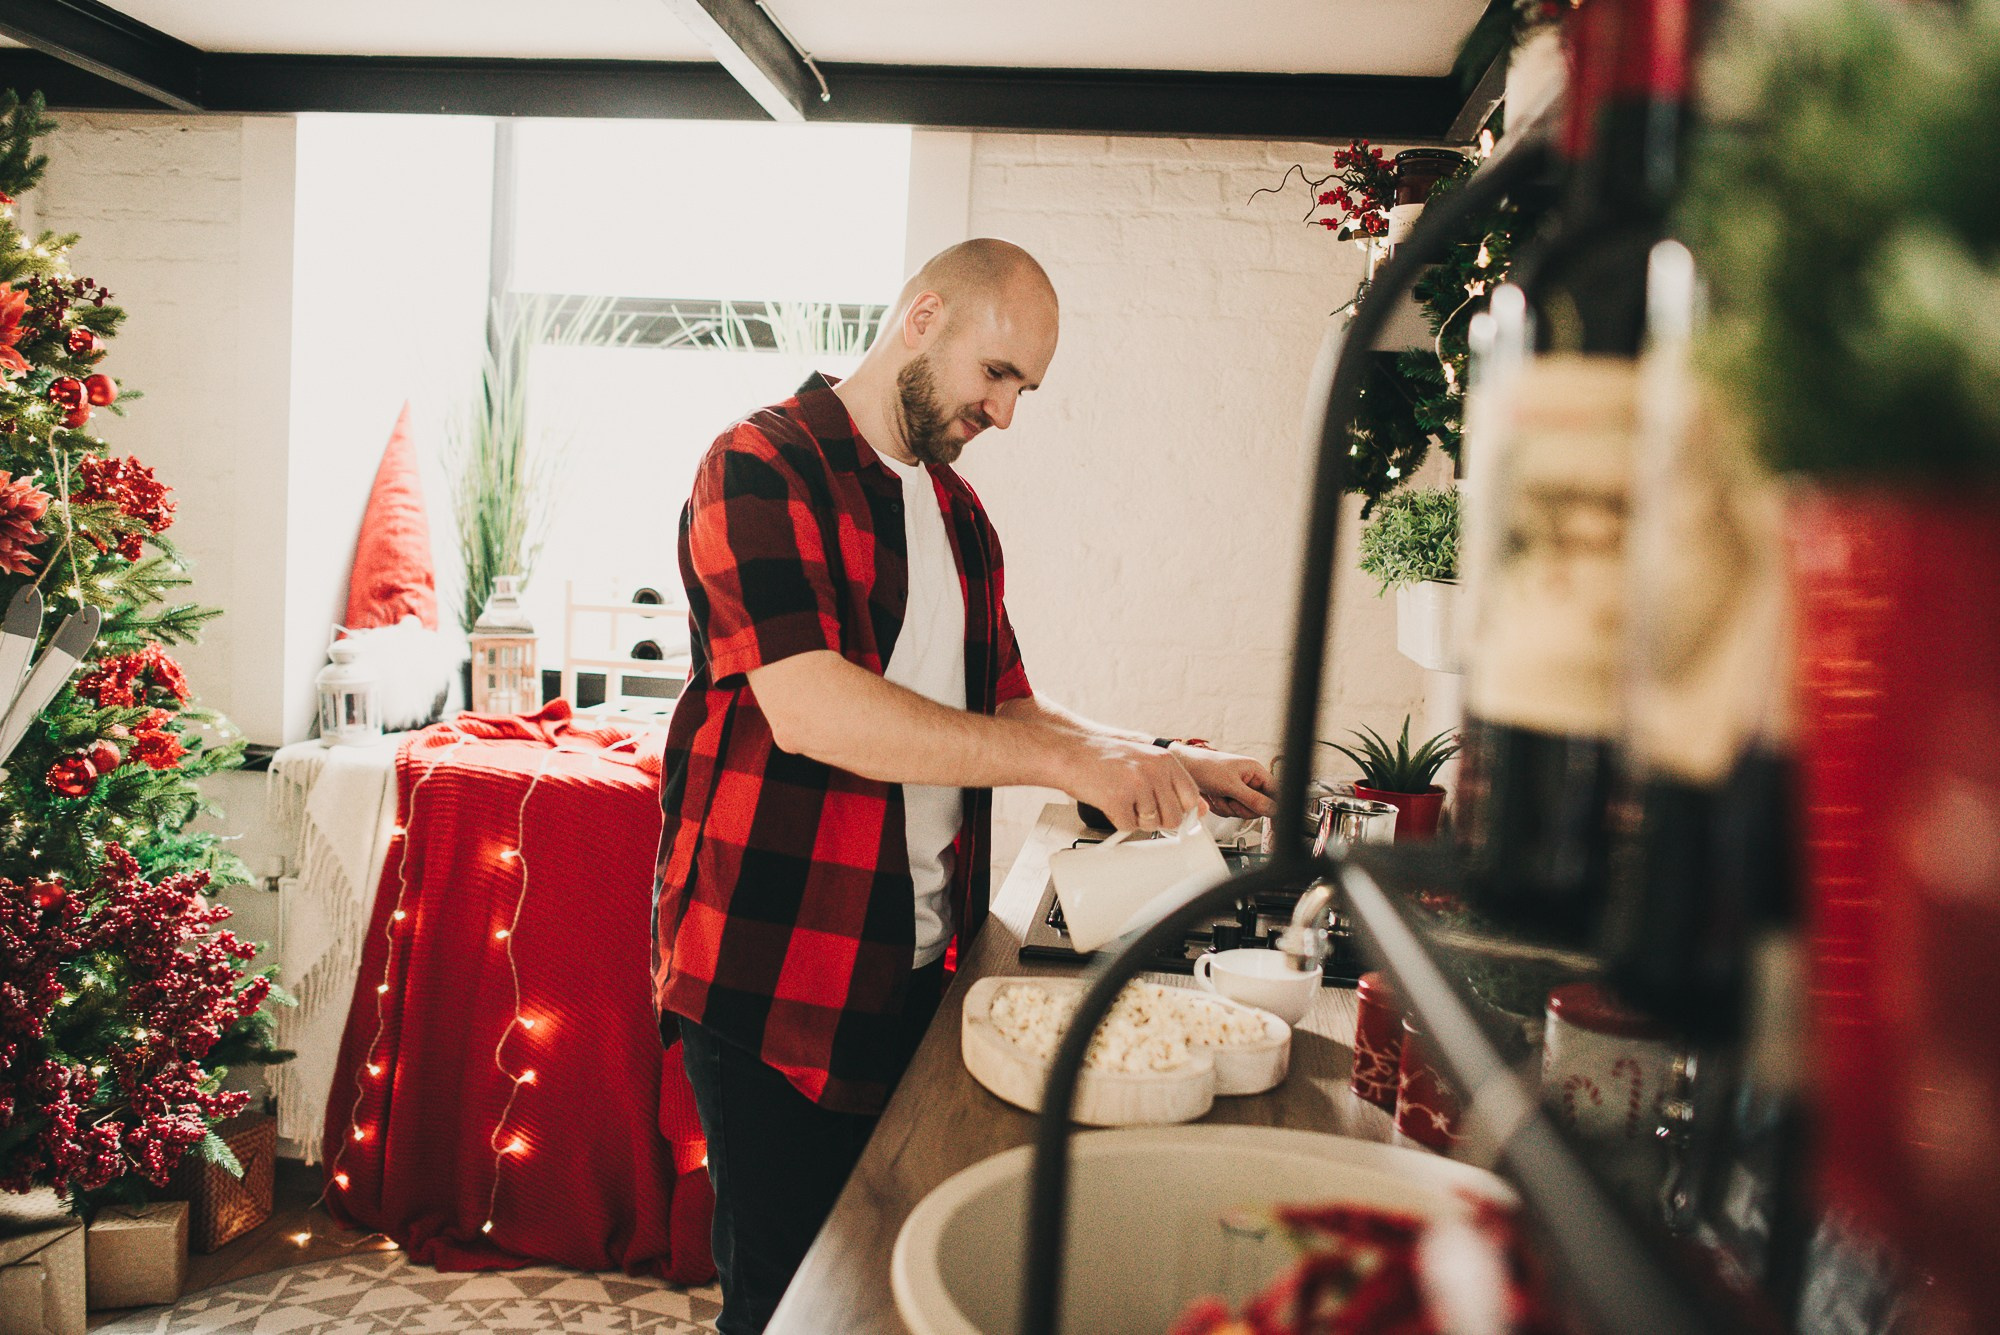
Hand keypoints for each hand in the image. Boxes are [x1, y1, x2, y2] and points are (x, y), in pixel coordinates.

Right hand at [1064, 735, 1203, 833]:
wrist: (1069, 750)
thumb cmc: (1102, 755)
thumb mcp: (1144, 759)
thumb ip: (1172, 782)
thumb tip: (1199, 807)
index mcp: (1164, 760)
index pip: (1191, 796)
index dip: (1182, 810)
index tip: (1173, 813)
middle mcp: (1154, 771)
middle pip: (1173, 817)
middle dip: (1157, 818)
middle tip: (1138, 805)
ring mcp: (1137, 786)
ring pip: (1150, 824)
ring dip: (1134, 817)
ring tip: (1119, 796)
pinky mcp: (1118, 800)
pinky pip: (1127, 827)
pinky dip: (1117, 820)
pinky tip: (1108, 801)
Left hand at [1172, 745, 1276, 819]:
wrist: (1184, 767)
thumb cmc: (1205, 767)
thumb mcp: (1231, 785)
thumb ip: (1253, 799)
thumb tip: (1272, 809)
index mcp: (1255, 771)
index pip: (1275, 793)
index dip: (1274, 807)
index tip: (1273, 819)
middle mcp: (1249, 781)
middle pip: (1258, 807)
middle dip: (1241, 807)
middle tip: (1231, 798)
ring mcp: (1238, 790)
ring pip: (1242, 812)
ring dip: (1227, 807)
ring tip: (1218, 793)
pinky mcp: (1228, 798)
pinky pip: (1230, 812)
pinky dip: (1219, 807)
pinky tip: (1212, 796)